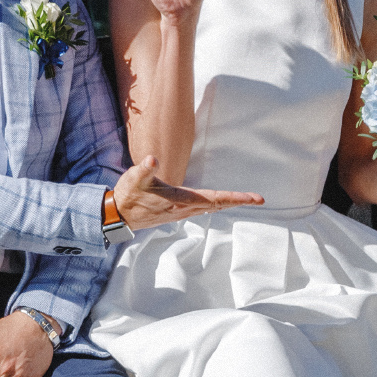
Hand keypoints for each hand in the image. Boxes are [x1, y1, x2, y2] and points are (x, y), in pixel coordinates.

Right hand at [113, 155, 263, 229]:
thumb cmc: (128, 195)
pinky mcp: (176, 212)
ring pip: (210, 208)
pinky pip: (202, 208)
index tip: (254, 198)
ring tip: (243, 200)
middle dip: (238, 201)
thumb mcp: (134, 179)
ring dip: (227, 203)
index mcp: (181, 200)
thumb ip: (144, 169)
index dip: (236, 198)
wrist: (118, 216)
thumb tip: (151, 160)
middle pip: (217, 204)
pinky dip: (215, 204)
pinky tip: (217, 202)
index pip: (215, 198)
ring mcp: (181, 212)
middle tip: (258, 199)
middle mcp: (185, 209)